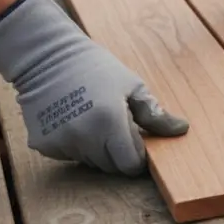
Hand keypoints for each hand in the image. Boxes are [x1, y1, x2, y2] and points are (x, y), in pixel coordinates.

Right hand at [0, 0, 188, 175]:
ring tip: (91, 118)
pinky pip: (68, 155)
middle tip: (113, 124)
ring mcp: (61, 142)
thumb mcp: (131, 86)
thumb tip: (181, 130)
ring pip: (90, 162)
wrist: (46, 57)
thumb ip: (154, 113)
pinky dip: (74, 144)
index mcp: (110, 123)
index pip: (131, 165)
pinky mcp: (42, 144)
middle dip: (117, 152)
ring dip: (96, 149)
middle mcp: (84, 137)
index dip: (138, 156)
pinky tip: (71, 120)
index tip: (136, 141)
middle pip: (111, 167)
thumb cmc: (95, 68)